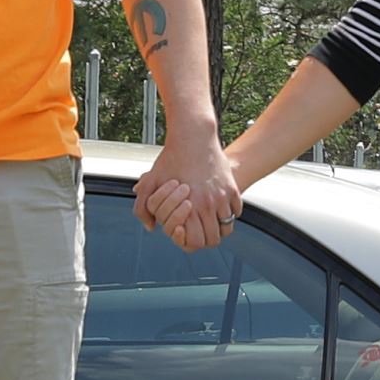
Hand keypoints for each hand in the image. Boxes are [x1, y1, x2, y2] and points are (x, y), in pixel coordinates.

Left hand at [141, 130, 238, 253]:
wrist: (193, 137)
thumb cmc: (171, 159)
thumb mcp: (150, 183)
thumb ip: (143, 209)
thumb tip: (152, 227)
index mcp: (188, 207)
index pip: (195, 242)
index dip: (189, 243)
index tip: (186, 234)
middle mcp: (207, 204)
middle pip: (213, 239)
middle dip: (205, 239)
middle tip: (199, 232)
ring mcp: (222, 197)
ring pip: (227, 227)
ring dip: (218, 228)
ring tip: (210, 223)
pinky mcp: (232, 188)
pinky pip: (236, 211)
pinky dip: (230, 214)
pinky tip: (219, 208)